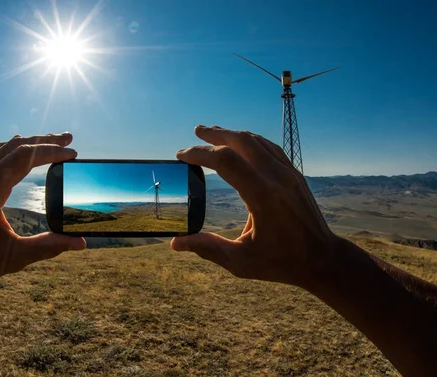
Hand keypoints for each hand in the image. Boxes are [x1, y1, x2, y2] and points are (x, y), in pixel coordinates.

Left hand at [0, 133, 85, 289]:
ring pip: (6, 148)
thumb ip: (49, 247)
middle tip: (70, 139)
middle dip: (45, 141)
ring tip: (55, 143)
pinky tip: (30, 154)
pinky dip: (18, 151)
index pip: (24, 157)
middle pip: (16, 146)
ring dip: (32, 143)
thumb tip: (81, 243)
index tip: (73, 154)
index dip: (51, 152)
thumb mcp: (15, 256)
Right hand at [171, 125, 337, 287]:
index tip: (181, 155)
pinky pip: (270, 148)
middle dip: (216, 134)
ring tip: (214, 132)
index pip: (225, 161)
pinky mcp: (295, 175)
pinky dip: (251, 141)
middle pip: (242, 141)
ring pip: (258, 141)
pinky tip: (241, 143)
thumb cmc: (281, 262)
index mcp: (262, 196)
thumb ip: (207, 248)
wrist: (323, 259)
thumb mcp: (240, 261)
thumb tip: (175, 244)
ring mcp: (288, 174)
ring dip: (234, 134)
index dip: (200, 154)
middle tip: (196, 131)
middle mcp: (276, 178)